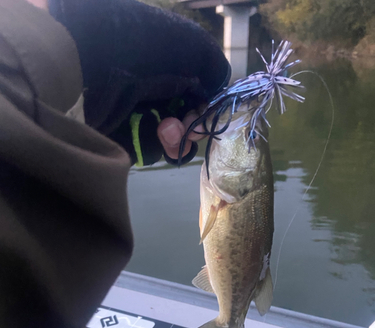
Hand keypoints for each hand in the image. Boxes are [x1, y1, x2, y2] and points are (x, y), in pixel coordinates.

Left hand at [49, 0, 229, 165]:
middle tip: (183, 129)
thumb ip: (216, 71)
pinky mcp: (113, 134)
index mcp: (167, 64)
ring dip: (171, 141)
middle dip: (189, 129)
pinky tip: (145, 137)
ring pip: (163, 140)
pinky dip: (149, 149)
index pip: (194, 93)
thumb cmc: (145, 50)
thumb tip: (216, 97)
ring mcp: (130, 111)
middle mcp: (149, 87)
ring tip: (162, 131)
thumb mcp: (194, 48)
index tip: (202, 116)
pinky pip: (142, 150)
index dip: (203, 109)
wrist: (87, 64)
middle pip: (181, 120)